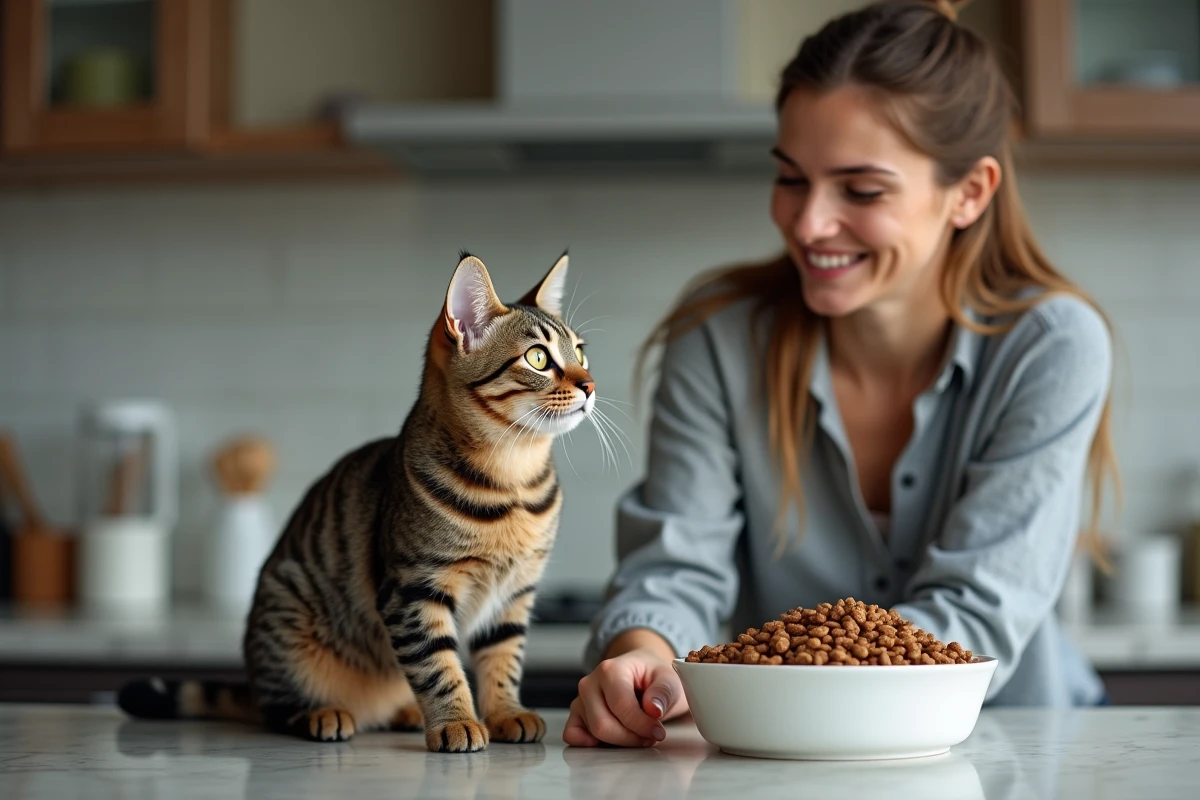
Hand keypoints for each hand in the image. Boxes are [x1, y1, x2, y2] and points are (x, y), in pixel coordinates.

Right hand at [563, 647, 686, 746]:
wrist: (641, 673)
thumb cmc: (652, 677)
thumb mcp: (668, 679)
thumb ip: (663, 692)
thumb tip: (653, 709)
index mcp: (610, 670)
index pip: (621, 706)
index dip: (642, 725)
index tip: (659, 732)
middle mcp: (590, 683)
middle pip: (603, 725)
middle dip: (631, 738)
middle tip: (650, 736)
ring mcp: (580, 699)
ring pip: (594, 733)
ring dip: (620, 741)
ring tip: (638, 733)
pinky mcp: (577, 714)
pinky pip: (573, 735)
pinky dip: (590, 744)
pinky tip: (611, 741)